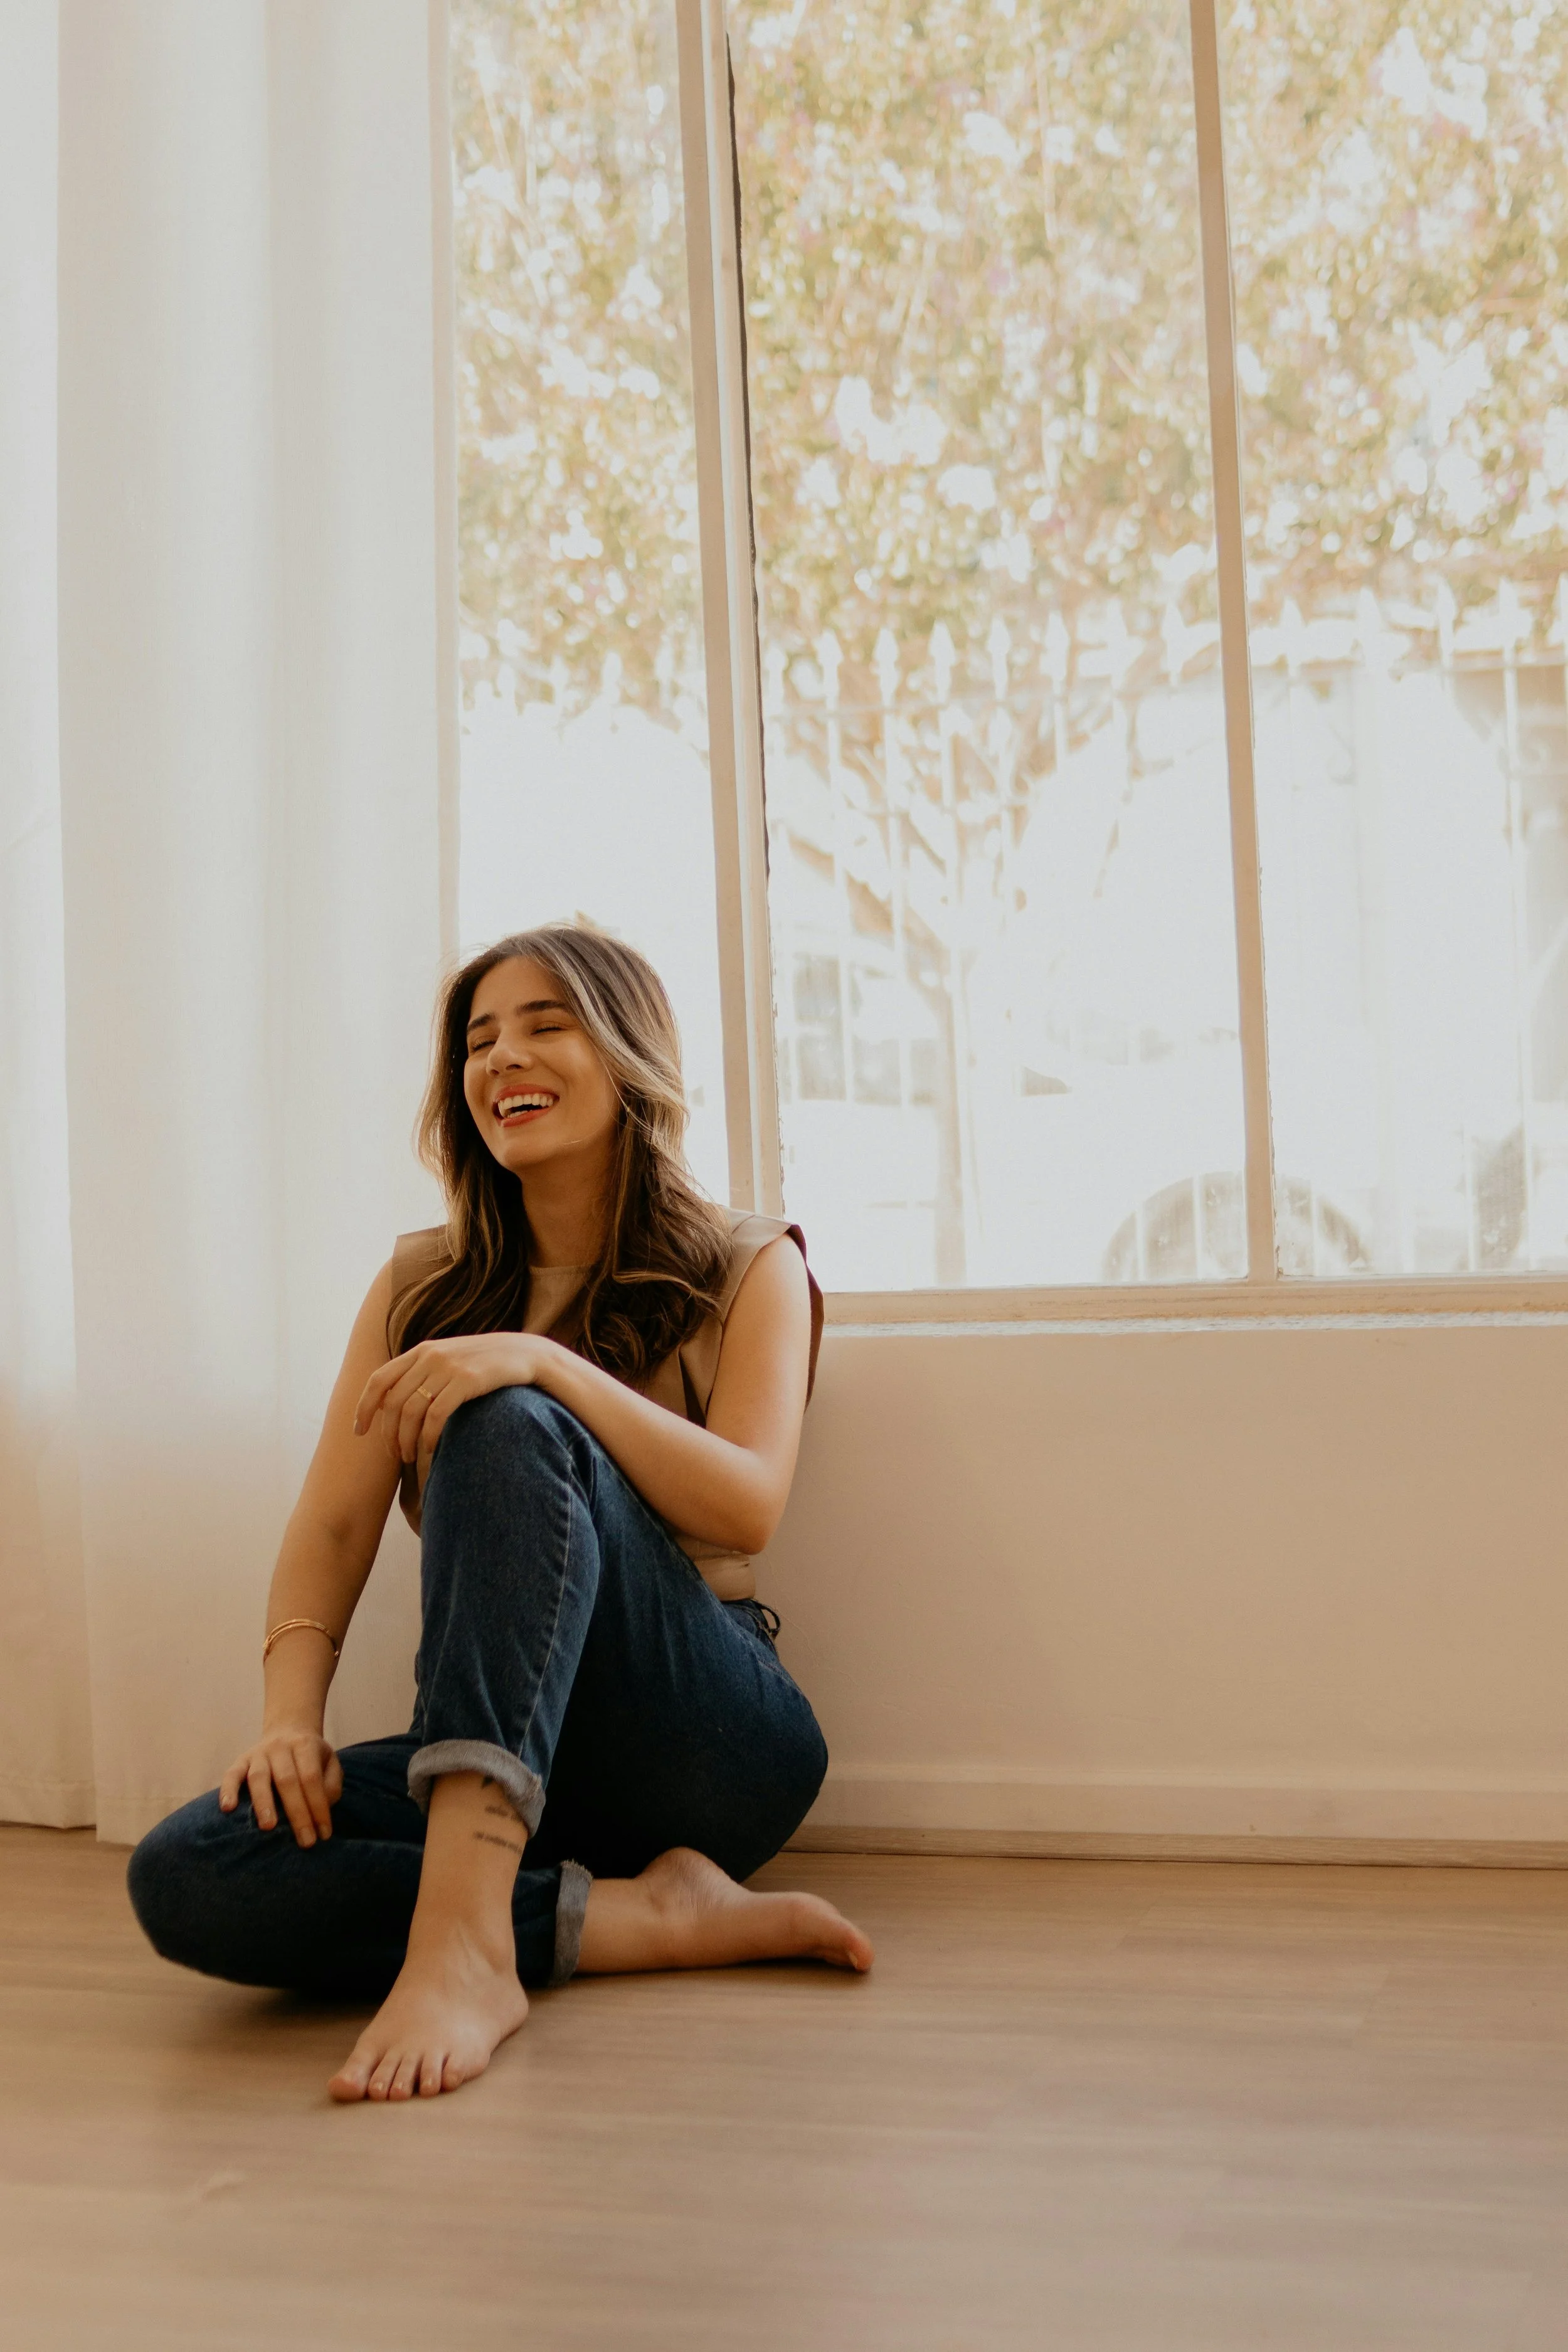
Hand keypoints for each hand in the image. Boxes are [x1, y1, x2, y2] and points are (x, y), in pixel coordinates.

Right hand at [220, 1728, 343, 1845]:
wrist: (288, 1730)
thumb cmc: (311, 1756)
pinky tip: (227, 1808)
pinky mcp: (240, 1760)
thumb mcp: (330, 1763)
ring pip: (258, 1777)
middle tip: (305, 1841)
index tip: (323, 1834)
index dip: (318, 1806)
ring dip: (263, 1803)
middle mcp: (280, 1747)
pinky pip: (231, 1774)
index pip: (311, 1778)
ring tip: (268, 1827)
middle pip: (287, 1780)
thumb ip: (331, 1785)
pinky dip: (228, 1790)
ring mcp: (258, 1753)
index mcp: (305, 1746)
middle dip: (297, 1813)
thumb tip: (322, 1809)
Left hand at [353, 1332, 561, 1489]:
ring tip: (410, 1458)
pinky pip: (436, 1416)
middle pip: (393, 1401)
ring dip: (406, 1440)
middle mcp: (430, 1356)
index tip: (359, 1431)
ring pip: (411, 1411)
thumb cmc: (486, 1364)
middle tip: (393, 1455)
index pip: (379, 1379)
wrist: (526, 1354)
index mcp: (421, 1351)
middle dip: (388, 1434)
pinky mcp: (466, 1380)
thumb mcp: (451, 1359)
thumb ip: (425, 1373)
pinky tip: (431, 1450)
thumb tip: (396, 1402)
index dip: (364, 1407)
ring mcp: (448, 1367)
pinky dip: (429, 1437)